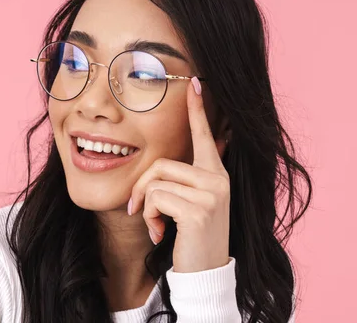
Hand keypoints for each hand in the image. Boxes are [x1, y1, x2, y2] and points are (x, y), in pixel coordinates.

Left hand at [128, 77, 230, 272]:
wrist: (204, 273)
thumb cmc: (192, 238)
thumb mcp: (192, 205)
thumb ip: (187, 180)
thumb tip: (179, 160)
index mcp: (215, 174)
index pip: (205, 136)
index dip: (198, 110)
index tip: (195, 83)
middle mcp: (218, 179)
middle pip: (160, 164)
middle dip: (141, 188)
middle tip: (138, 211)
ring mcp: (211, 193)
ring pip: (155, 181)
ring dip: (145, 206)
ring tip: (156, 225)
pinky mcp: (199, 210)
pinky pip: (155, 198)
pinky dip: (148, 217)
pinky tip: (159, 234)